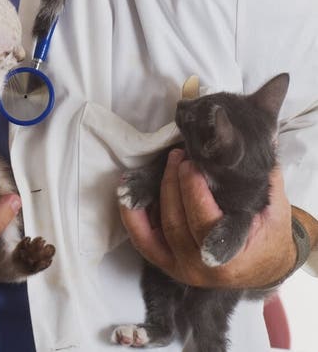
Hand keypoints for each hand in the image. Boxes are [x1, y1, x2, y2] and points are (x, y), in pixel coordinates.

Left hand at [119, 148, 295, 288]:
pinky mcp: (167, 264)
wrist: (264, 266)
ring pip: (160, 228)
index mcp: (231, 256)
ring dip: (159, 191)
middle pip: (177, 222)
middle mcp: (203, 268)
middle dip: (174, 183)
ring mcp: (182, 268)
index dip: (194, 190)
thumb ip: (265, 176)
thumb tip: (260, 136)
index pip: (205, 221)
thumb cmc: (269, 235)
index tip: (193, 162)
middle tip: (179, 156)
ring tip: (166, 164)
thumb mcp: (275, 207)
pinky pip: (143, 241)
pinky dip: (133, 217)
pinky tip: (129, 192)